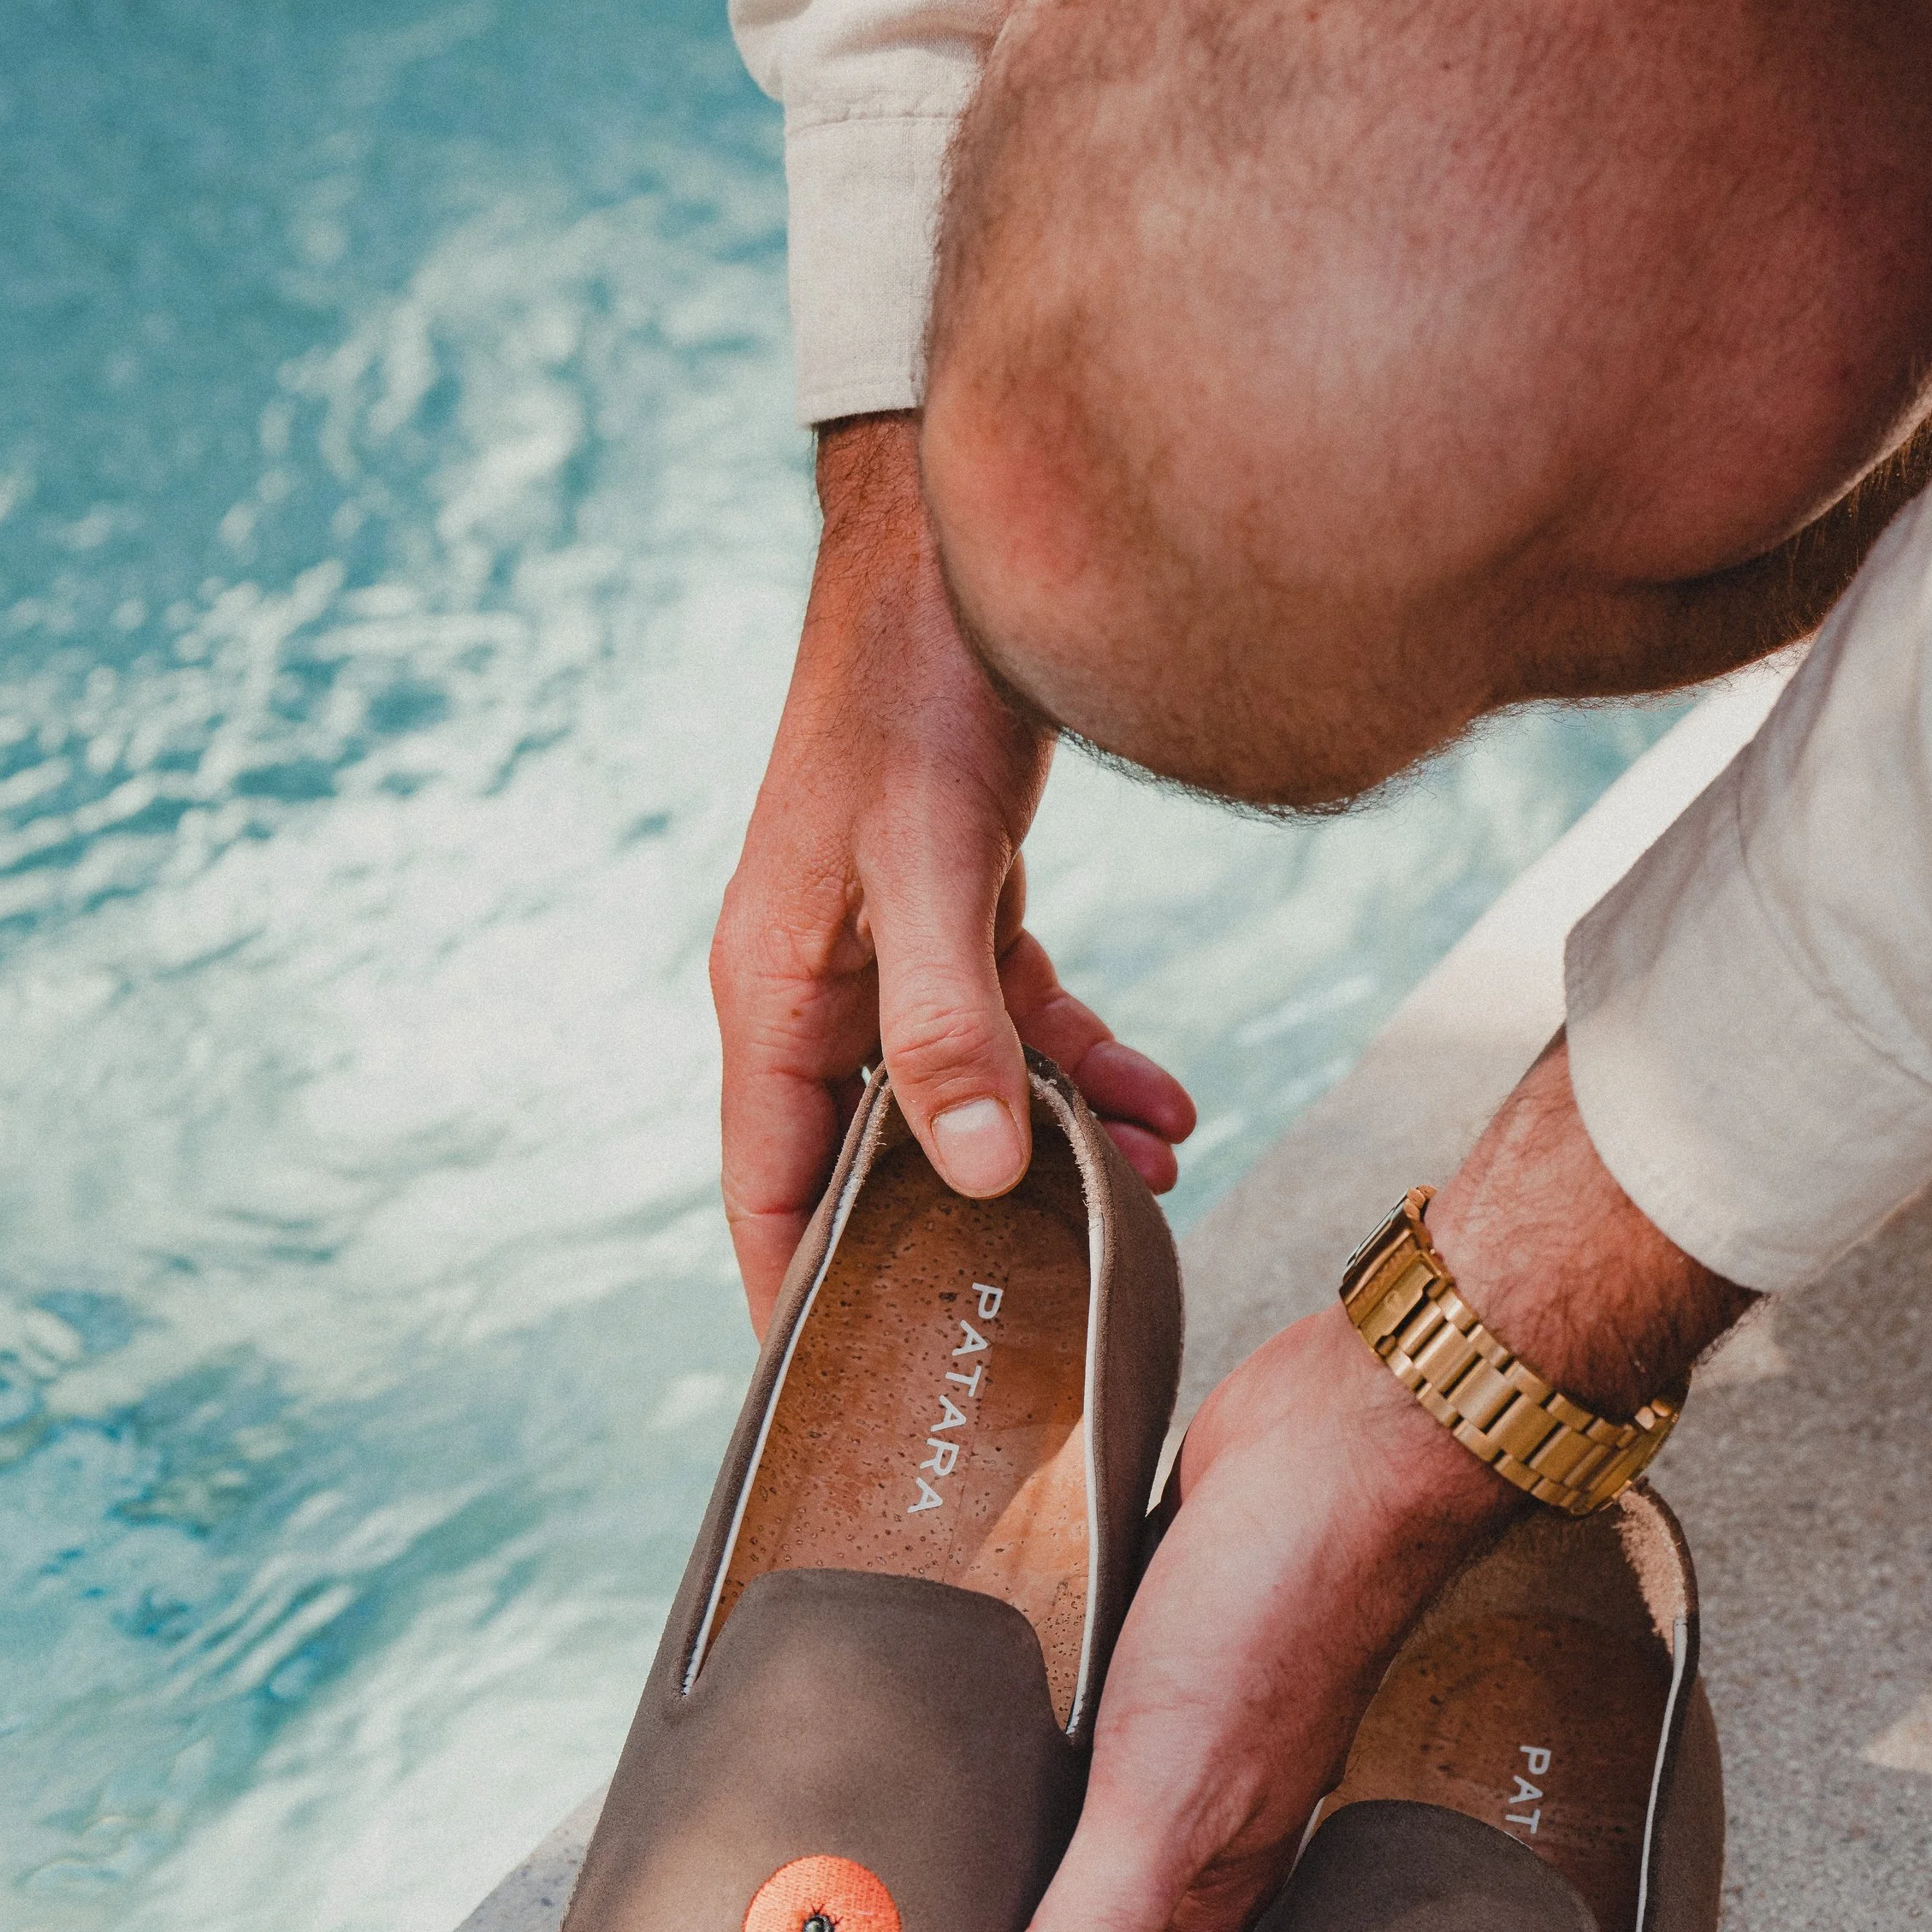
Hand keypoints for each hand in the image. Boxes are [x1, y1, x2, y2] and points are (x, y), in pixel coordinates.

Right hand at [712, 412, 1195, 1327]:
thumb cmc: (915, 683)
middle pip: (869, 1160)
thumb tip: (980, 1174)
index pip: (766, 1191)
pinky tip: (1164, 1103)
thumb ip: (950, 1026)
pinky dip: (1082, 1068)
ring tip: (1153, 1193)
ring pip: (962, 1097)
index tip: (850, 1397)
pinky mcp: (949, 904)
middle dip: (963, 1238)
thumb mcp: (929, 862)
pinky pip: (1013, 1024)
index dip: (800, 1300)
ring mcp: (884, 947)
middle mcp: (815, 985)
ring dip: (1053, 1152)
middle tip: (1048, 1322)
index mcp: (772, 994)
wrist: (959, 534)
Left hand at [984, 1037, 1754, 1931]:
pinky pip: (1082, 1736)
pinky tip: (976, 1754)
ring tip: (918, 1905)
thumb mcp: (1160, 1800)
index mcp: (1205, 1883)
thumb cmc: (1274, 1611)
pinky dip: (1027, 1763)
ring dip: (1016, 1875)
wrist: (1346, 1441)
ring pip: (1087, 1839)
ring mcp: (1179, 1733)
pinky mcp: (1153, 1649)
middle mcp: (1196, 1823)